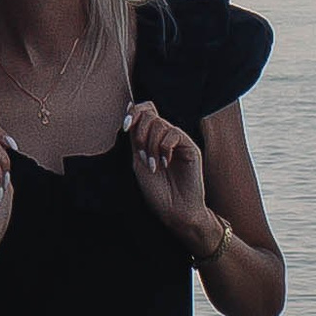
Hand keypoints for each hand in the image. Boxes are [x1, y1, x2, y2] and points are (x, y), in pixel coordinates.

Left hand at [125, 101, 216, 254]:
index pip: (145, 110)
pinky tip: (165, 164)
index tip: (124, 126)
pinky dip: (164, 149)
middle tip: (142, 157)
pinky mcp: (190, 147)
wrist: (174, 210)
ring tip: (154, 166)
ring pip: (160, 124)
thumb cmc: (156, 190)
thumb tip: (129, 105)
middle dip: (140, 134)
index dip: (133, 112)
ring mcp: (179, 141)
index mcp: (152, 137)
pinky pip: (174, 133)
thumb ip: (135, 135)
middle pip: (150, 114)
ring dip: (151, 146)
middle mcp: (165, 136)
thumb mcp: (138, 160)